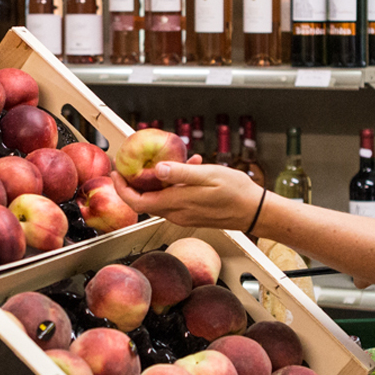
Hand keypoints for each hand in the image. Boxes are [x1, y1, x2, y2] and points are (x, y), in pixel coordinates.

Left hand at [111, 158, 263, 230]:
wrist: (257, 212)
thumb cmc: (237, 193)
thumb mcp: (209, 176)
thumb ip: (181, 174)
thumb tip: (156, 169)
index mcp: (177, 204)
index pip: (137, 202)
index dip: (122, 188)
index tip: (116, 172)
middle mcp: (177, 213)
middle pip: (145, 201)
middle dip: (135, 181)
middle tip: (132, 162)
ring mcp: (185, 216)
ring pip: (161, 197)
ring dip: (160, 179)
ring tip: (171, 158)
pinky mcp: (193, 215)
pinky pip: (176, 198)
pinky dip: (175, 183)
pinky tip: (190, 167)